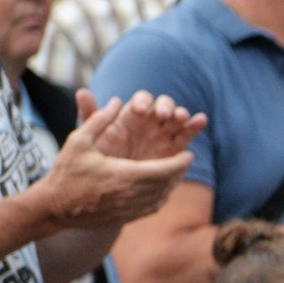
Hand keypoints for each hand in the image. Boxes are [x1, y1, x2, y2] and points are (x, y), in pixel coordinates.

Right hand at [33, 100, 195, 231]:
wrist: (53, 208)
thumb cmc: (65, 172)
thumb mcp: (78, 141)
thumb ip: (98, 120)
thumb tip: (116, 101)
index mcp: (125, 174)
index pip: (165, 170)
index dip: (180, 162)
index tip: (189, 153)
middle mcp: (132, 194)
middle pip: (168, 183)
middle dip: (179, 171)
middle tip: (184, 160)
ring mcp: (130, 209)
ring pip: (162, 197)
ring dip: (172, 184)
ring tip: (175, 172)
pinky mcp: (126, 218)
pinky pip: (153, 208)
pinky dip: (161, 197)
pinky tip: (161, 189)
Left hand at [77, 88, 204, 160]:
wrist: (112, 190)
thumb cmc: (98, 162)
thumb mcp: (89, 140)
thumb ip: (91, 117)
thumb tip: (82, 92)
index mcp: (131, 117)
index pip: (142, 101)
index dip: (144, 102)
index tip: (140, 110)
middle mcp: (150, 123)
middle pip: (163, 106)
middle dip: (165, 107)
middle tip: (162, 115)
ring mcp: (164, 135)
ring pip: (177, 119)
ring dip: (182, 115)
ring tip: (182, 118)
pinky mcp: (176, 150)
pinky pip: (187, 135)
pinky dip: (195, 125)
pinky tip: (201, 119)